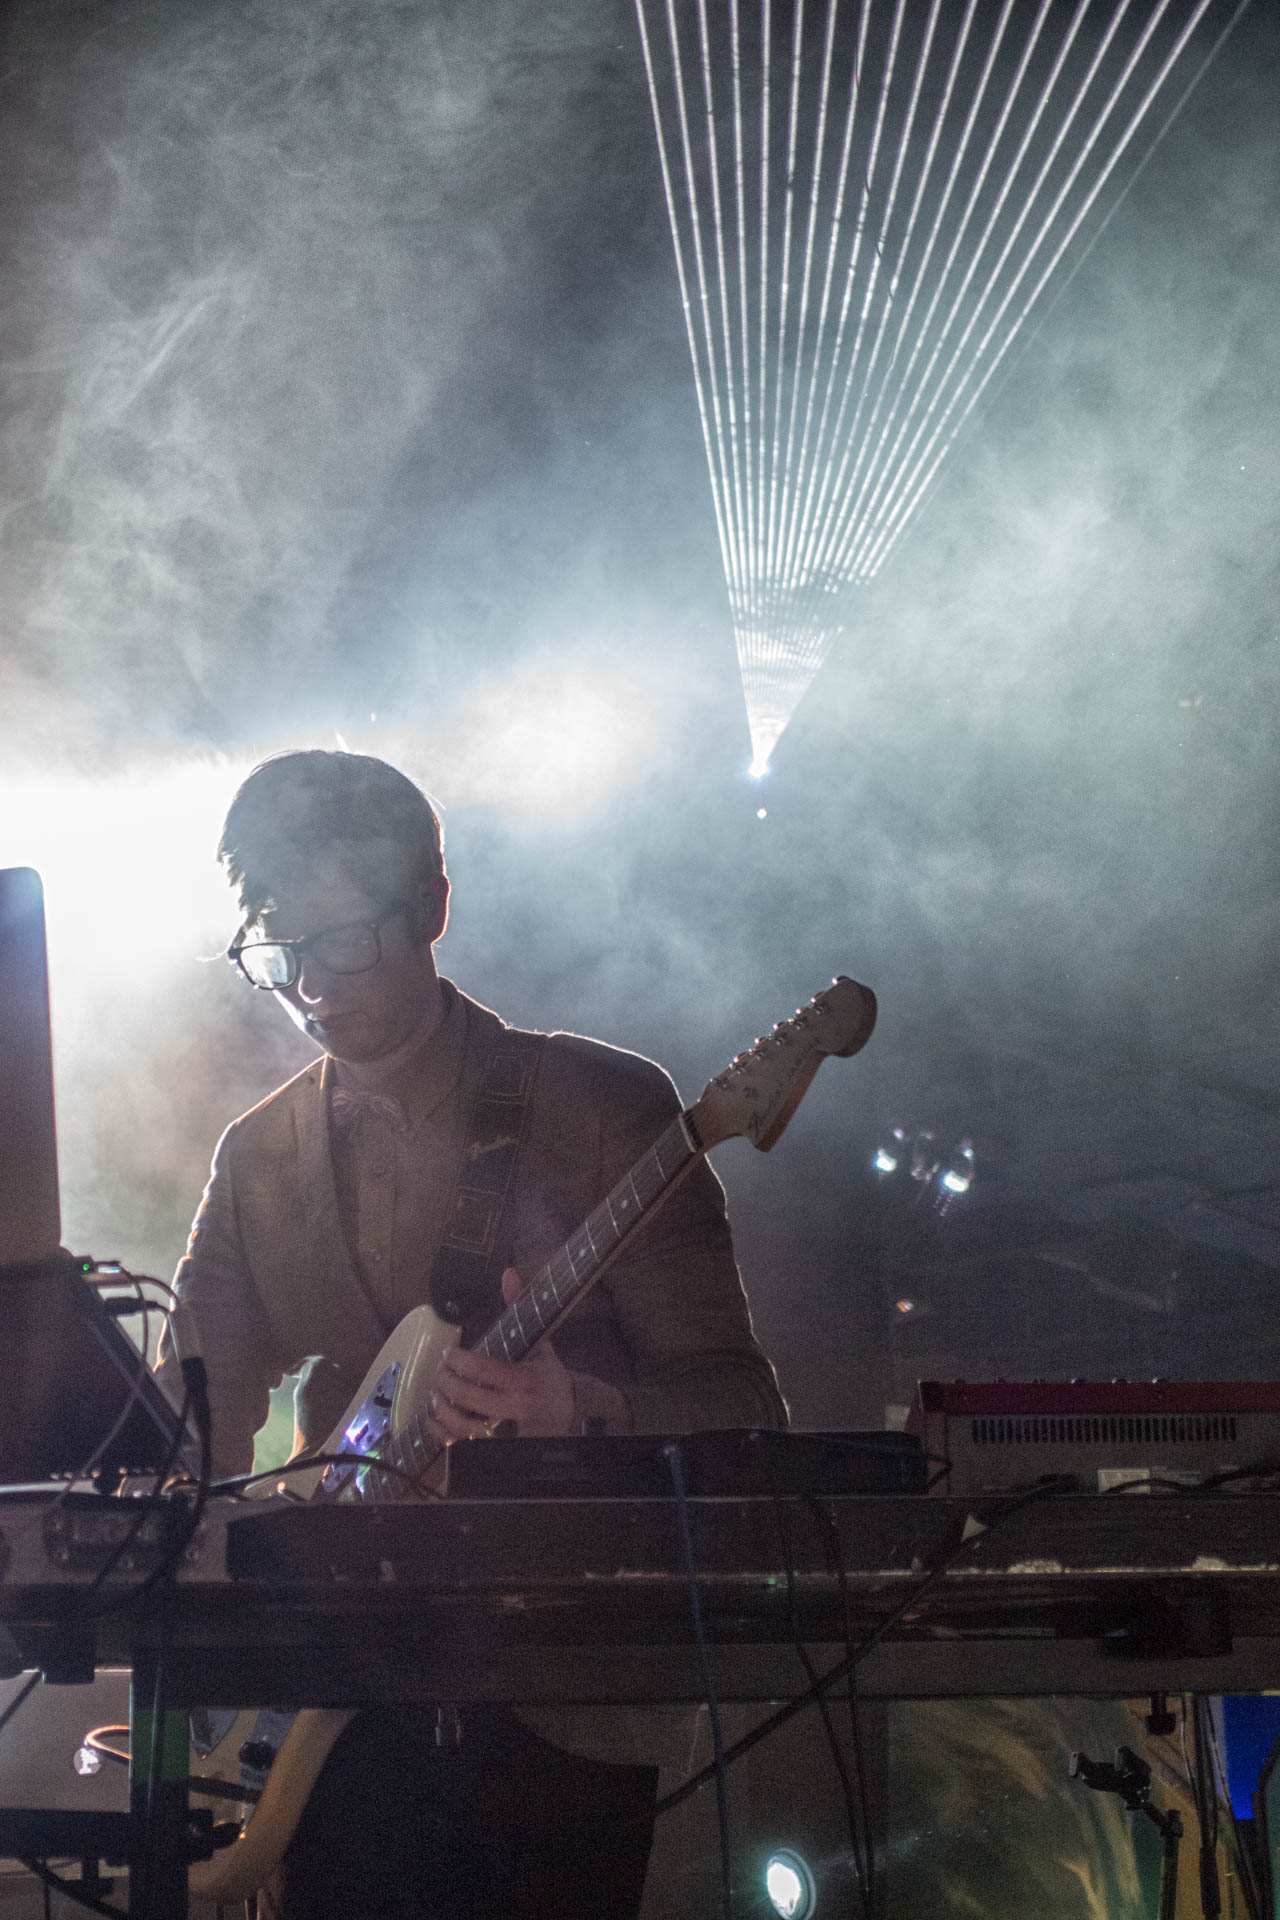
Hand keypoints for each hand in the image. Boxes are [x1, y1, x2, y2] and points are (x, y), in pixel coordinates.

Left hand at [426, 1267, 575, 1443]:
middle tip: (439, 1374)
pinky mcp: (499, 1452)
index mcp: (524, 1381)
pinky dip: (442, 1435)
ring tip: (436, 1396)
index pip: (481, 1369)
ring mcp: (507, 1435)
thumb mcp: (541, 1345)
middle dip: (445, 1383)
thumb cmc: (550, 1379)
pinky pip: (462, 1448)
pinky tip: (435, 1421)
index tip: (449, 1355)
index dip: (457, 1361)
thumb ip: (521, 1308)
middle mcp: (516, 1409)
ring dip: (442, 1409)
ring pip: (462, 1426)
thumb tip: (507, 1274)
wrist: (570, 1415)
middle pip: (467, 1397)